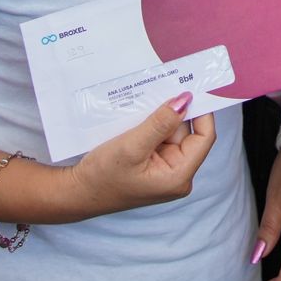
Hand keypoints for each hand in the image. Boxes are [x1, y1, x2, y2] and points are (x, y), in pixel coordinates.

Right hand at [66, 94, 215, 217]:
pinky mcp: (154, 165)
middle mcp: (177, 174)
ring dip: (160, 118)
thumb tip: (185, 100)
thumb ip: (161, 123)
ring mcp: (165, 170)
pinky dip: (151, 126)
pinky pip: (160, 138)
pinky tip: (139, 116)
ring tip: (144, 103)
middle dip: (174, 113)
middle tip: (162, 88)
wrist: (77, 193)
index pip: (204, 137)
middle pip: (188, 133)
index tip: (191, 88)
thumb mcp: (132, 145)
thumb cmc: (102, 176)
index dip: (201, 111)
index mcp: (179, 176)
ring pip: (172, 133)